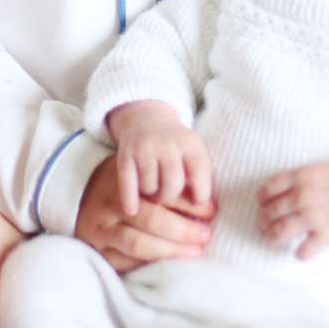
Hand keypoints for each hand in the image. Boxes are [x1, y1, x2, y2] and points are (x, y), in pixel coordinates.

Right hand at [75, 155, 215, 272]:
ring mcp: (102, 228)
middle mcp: (111, 203)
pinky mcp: (96, 248)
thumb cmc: (118, 180)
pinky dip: (147, 265)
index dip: (191, 204)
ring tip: (194, 253)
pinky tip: (167, 266)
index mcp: (126, 181)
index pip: (163, 194)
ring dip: (170, 252)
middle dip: (184, 231)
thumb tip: (203, 201)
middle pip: (153, 220)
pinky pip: (124, 262)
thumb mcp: (138, 172)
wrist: (75, 189)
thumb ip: (164, 183)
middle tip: (206, 235)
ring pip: (138, 244)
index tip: (212, 211)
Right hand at [108, 100, 211, 215]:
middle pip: (172, 184)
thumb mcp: (192, 151)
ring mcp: (145, 147)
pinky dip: (130, 200)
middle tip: (165, 197)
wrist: (146, 117)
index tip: (197, 203)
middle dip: (169, 197)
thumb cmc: (175, 146)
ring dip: (151, 194)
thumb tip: (202, 209)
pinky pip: (128, 184)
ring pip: (150, 187)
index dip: (201, 193)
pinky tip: (133, 209)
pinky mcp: (126, 153)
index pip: (200, 172)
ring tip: (153, 191)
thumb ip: (199, 176)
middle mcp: (167, 143)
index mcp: (190, 143)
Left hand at [257, 161, 328, 259]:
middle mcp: (303, 197)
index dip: (262, 199)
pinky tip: (299, 252)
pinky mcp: (326, 235)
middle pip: (271, 212)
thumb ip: (295, 180)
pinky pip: (304, 250)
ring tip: (272, 239)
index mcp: (300, 177)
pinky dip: (299, 253)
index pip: (268, 189)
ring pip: (281, 232)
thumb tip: (274, 196)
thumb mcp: (315, 170)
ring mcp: (314, 216)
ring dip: (273, 238)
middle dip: (263, 221)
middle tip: (263, 226)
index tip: (263, 204)